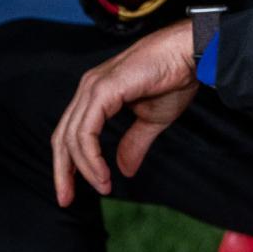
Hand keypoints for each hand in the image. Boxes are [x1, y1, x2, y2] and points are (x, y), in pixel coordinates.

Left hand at [51, 20, 199, 206]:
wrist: (190, 53)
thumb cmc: (176, 77)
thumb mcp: (152, 119)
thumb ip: (134, 143)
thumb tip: (125, 169)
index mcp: (97, 93)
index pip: (71, 133)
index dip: (69, 163)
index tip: (74, 190)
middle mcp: (89, 88)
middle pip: (62, 137)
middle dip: (63, 172)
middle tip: (67, 199)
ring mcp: (93, 87)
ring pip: (72, 137)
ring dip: (83, 168)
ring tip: (101, 186)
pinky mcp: (103, 90)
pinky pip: (86, 131)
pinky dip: (90, 156)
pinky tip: (102, 173)